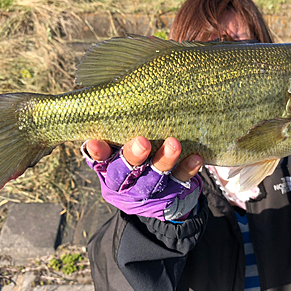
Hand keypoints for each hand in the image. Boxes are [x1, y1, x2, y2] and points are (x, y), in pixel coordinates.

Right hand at [84, 137, 202, 220]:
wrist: (158, 195)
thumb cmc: (135, 158)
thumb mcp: (120, 148)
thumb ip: (118, 131)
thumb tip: (121, 94)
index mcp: (108, 168)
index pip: (99, 159)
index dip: (97, 152)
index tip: (95, 142)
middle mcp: (124, 182)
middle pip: (124, 171)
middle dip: (133, 156)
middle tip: (142, 142)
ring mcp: (147, 190)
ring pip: (153, 177)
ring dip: (163, 161)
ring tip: (173, 144)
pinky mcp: (169, 193)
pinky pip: (179, 181)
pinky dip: (187, 169)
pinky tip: (195, 158)